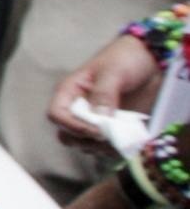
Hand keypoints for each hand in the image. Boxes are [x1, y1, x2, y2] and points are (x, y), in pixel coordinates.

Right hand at [50, 32, 162, 147]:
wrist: (152, 60)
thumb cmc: (126, 58)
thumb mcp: (114, 72)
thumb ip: (104, 94)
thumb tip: (99, 119)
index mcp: (70, 92)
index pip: (56, 114)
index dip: (71, 126)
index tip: (96, 130)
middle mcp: (79, 109)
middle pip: (67, 135)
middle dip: (84, 140)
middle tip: (107, 138)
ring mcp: (96, 120)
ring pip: (85, 144)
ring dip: (100, 148)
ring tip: (119, 141)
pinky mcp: (112, 128)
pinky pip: (105, 147)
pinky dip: (114, 150)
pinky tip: (127, 143)